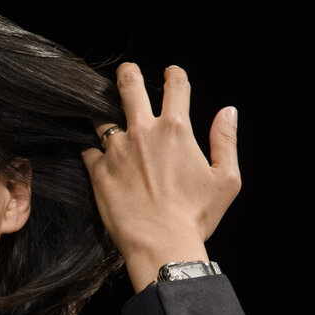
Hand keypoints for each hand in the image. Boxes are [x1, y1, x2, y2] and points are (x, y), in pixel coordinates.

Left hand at [81, 63, 240, 291]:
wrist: (161, 244)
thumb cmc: (196, 215)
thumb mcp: (226, 179)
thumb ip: (226, 141)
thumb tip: (228, 111)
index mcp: (176, 129)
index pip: (176, 86)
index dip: (174, 74)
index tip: (171, 73)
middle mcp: (143, 132)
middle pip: (129, 87)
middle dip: (128, 73)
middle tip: (127, 71)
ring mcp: (116, 150)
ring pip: (101, 116)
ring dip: (103, 111)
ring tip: (104, 112)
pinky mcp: (97, 170)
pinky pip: (87, 147)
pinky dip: (89, 145)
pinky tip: (91, 147)